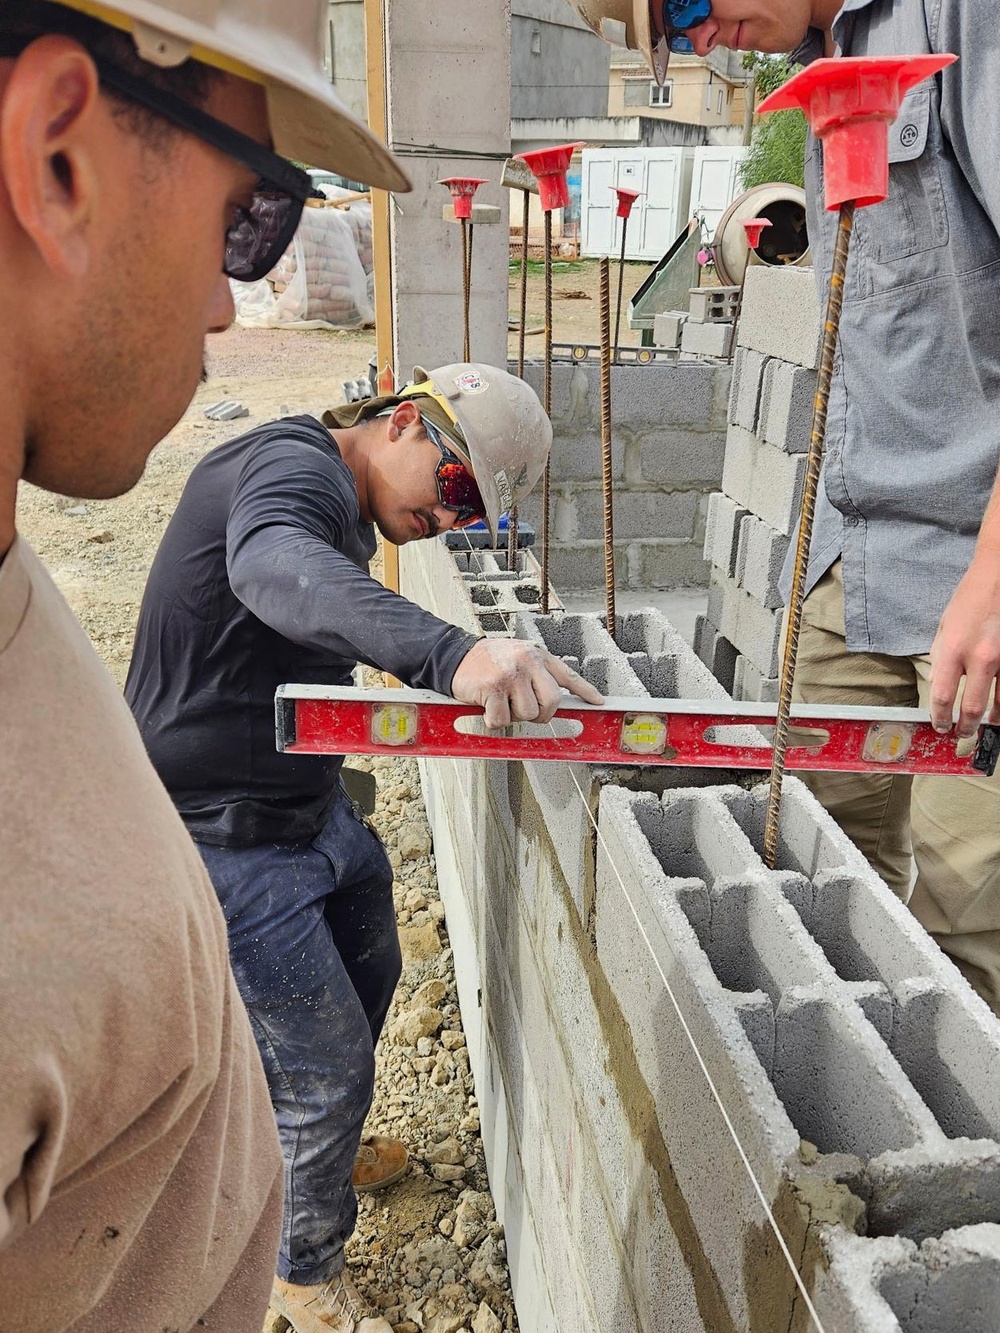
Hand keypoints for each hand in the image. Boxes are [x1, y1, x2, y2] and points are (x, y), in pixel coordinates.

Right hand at [450, 638, 603, 728]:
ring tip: (501, 702)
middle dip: (540, 714)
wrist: (455, 655)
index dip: (585, 691)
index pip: (568, 676)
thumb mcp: (519, 656)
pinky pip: (502, 720)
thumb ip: (538, 673)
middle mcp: (527, 662)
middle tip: (524, 710)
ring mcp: (510, 675)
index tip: (598, 702)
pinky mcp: (492, 688)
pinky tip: (487, 706)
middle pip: (552, 702)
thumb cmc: (489, 660)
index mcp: (537, 656)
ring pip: (528, 714)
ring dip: (513, 716)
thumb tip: (557, 700)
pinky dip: (493, 720)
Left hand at [928, 551, 999, 737]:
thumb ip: (941, 659)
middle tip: (960, 733)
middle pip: (971, 708)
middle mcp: (980, 658)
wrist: (997, 577)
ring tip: (985, 726)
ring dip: (991, 720)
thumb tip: (939, 686)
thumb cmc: (970, 600)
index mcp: (954, 650)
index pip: (942, 696)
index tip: (939, 725)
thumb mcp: (944, 628)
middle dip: (964, 727)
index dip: (939, 717)